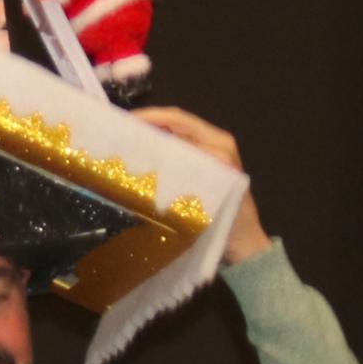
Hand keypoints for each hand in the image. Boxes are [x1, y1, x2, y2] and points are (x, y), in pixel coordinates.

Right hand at [126, 104, 267, 260]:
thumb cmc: (231, 223)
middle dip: (146, 125)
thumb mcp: (210, 193)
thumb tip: (153, 152)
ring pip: (173, 136)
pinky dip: (157, 151)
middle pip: (174, 124)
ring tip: (123, 142)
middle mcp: (215, 143)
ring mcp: (209, 154)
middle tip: (117, 132)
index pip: (179, 121)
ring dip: (149, 137)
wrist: (245, 245)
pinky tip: (139, 159)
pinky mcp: (203, 167)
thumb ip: (188, 170)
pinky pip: (177, 151)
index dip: (150, 117)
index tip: (124, 123)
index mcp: (218, 145)